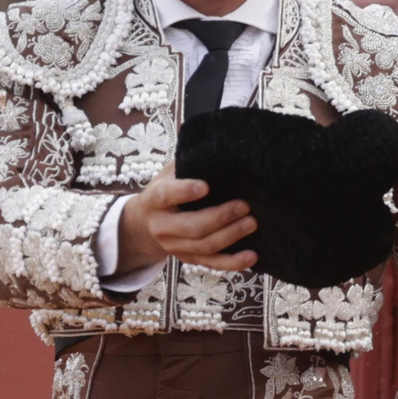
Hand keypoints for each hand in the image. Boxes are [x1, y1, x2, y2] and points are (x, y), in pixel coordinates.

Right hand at [116, 160, 257, 274]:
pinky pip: (212, 265)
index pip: (166, 196)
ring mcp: (175, 246)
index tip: (205, 186)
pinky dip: (233, 263)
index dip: (185, 192)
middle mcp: (162, 226)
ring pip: (204, 246)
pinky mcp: (189, 258)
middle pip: (192, 227)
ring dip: (231, 236)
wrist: (145, 225)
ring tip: (252, 223)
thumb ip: (185, 159)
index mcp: (154, 200)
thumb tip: (200, 134)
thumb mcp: (167, 173)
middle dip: (220, 217)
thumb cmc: (164, 192)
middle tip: (244, 205)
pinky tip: (252, 256)